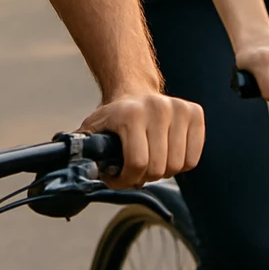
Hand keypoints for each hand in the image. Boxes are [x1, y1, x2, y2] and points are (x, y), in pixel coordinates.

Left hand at [79, 90, 204, 188]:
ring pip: (178, 166)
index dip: (127, 179)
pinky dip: (181, 164)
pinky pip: (193, 159)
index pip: (138, 163)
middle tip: (135, 169)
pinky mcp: (195, 113)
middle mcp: (158, 108)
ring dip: (163, 171)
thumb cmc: (112, 117)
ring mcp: (179, 109)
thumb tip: (73, 172)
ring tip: (150, 160)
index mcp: (131, 114)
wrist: (133, 90)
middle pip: (159, 168)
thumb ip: (82, 151)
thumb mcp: (92, 130)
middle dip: (144, 176)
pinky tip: (167, 153)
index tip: (119, 177)